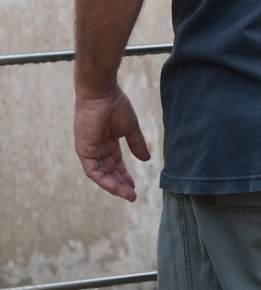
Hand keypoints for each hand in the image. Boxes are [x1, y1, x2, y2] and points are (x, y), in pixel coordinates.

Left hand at [74, 86, 150, 201]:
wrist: (102, 93)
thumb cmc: (115, 105)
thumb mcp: (130, 129)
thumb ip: (137, 144)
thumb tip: (146, 160)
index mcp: (107, 142)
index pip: (116, 164)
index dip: (125, 176)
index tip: (134, 187)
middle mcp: (97, 148)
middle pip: (109, 172)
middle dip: (121, 184)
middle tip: (132, 196)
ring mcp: (90, 150)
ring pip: (101, 175)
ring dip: (114, 186)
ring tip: (127, 195)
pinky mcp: (84, 150)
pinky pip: (93, 171)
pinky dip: (104, 180)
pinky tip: (116, 187)